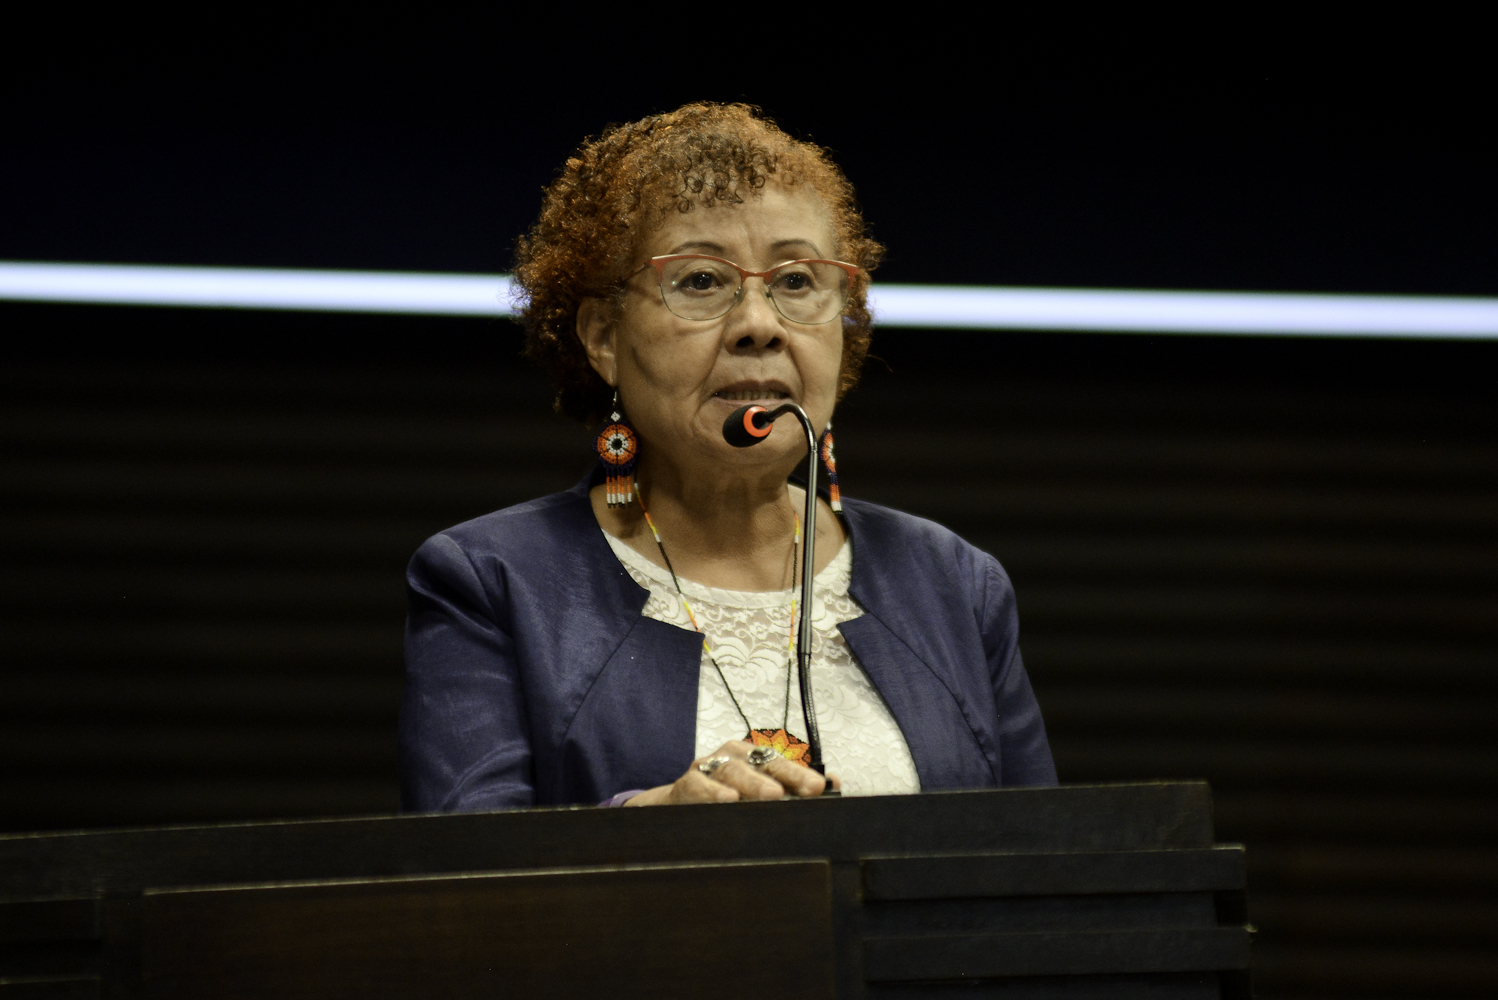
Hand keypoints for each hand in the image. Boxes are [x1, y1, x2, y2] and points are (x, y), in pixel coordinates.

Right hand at [623, 740, 839, 805]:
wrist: (679, 806)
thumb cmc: (726, 799)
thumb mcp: (760, 795)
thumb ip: (795, 790)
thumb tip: (834, 784)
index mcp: (754, 757)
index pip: (781, 762)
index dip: (801, 774)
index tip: (819, 788)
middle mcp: (733, 757)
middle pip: (761, 762)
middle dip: (784, 776)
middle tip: (803, 791)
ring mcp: (709, 768)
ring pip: (733, 770)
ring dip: (754, 783)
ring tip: (772, 796)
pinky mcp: (687, 783)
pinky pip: (699, 784)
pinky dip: (713, 792)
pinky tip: (728, 800)